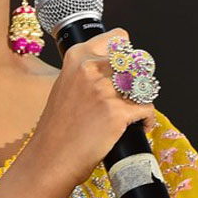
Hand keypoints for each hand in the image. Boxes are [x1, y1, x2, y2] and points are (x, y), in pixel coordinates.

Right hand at [25, 26, 157, 186]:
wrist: (50, 159)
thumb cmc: (56, 129)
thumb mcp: (64, 87)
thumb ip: (86, 73)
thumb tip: (111, 71)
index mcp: (77, 57)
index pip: (119, 38)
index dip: (127, 54)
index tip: (127, 68)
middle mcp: (91, 68)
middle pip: (136, 61)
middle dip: (138, 79)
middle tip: (132, 95)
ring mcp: (104, 89)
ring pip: (145, 84)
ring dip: (144, 98)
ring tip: (136, 112)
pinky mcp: (117, 112)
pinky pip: (147, 109)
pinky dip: (146, 120)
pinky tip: (138, 127)